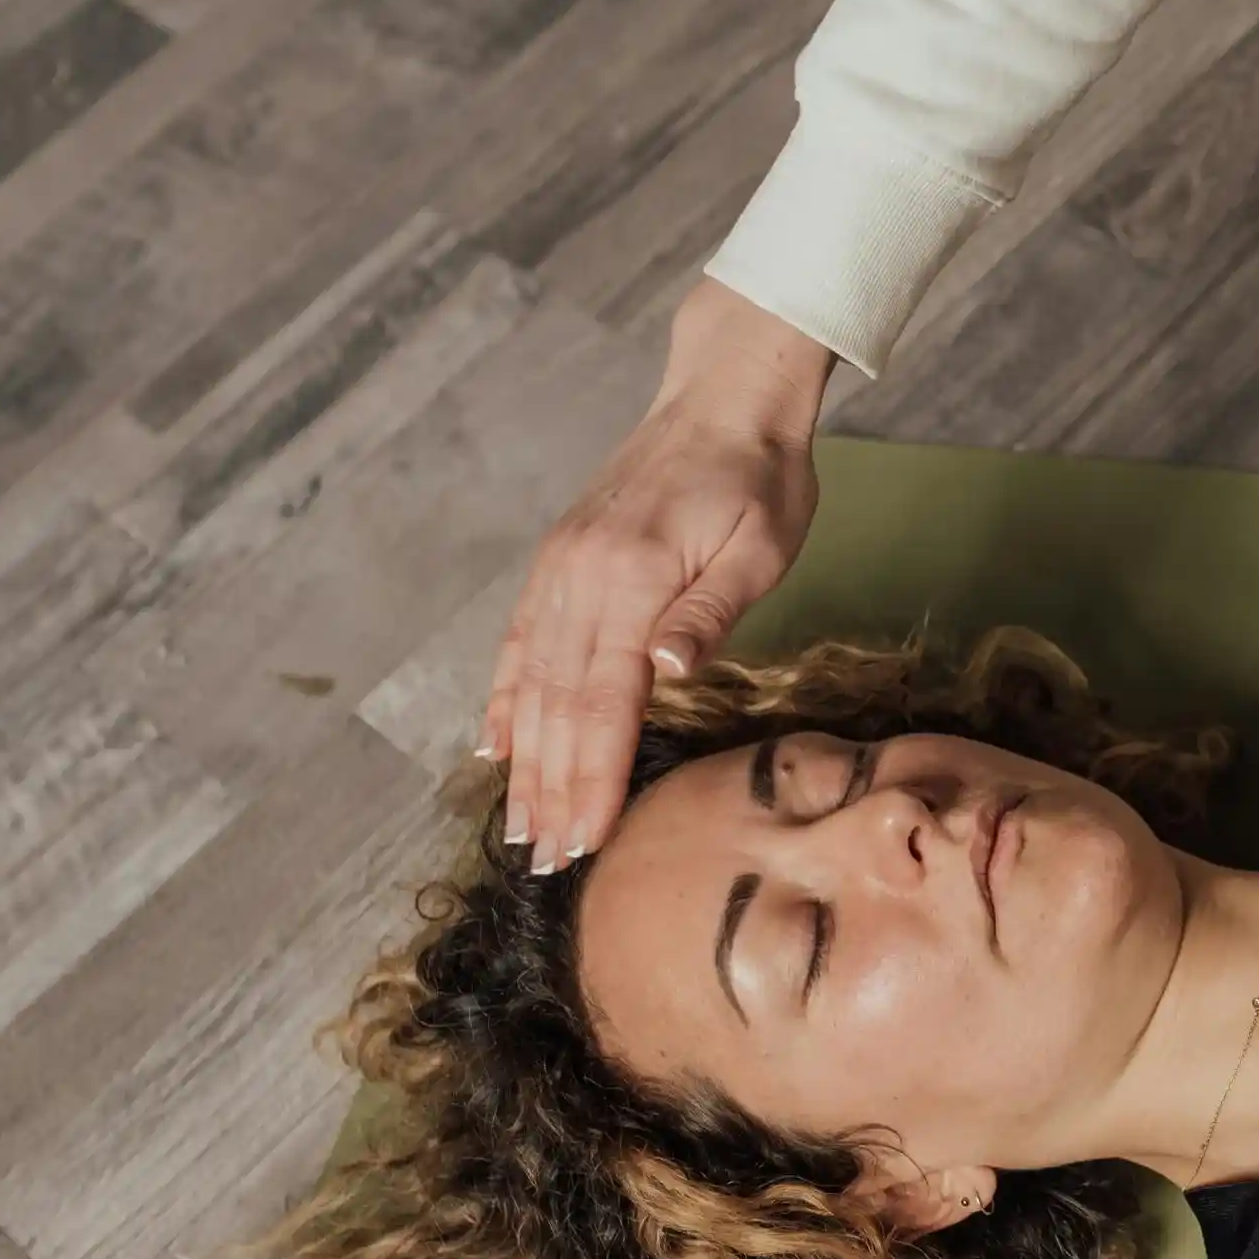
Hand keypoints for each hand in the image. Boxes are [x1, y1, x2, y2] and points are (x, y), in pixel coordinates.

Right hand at [480, 278, 833, 868]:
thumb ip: (710, 611)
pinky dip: (508, 698)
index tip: (583, 839)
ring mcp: (561, 568)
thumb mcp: (759, 544)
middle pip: (557, 703)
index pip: (604, 700)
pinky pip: (523, 642)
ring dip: (525, 759)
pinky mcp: (561, 561)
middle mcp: (579, 576)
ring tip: (518, 824)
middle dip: (550, 788)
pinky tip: (497, 743)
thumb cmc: (761, 476)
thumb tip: (665, 669)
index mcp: (630, 577)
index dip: (591, 776)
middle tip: (545, 860)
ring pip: (533, 681)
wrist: (726, 399)